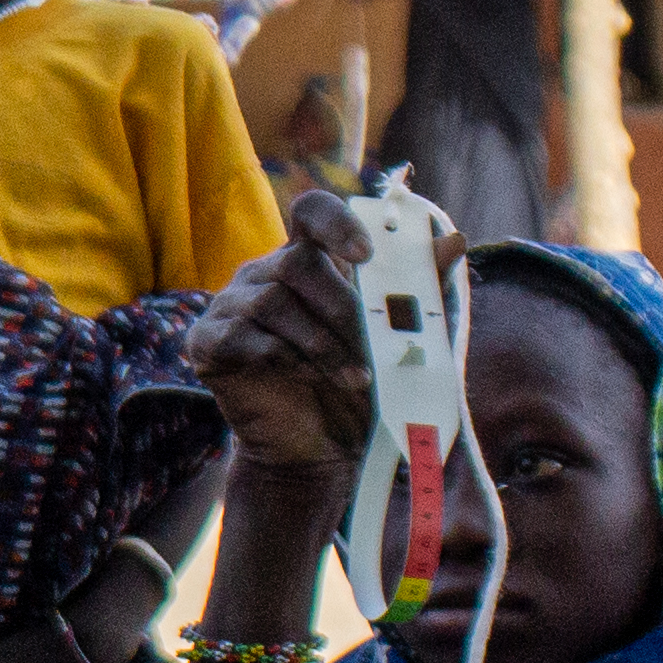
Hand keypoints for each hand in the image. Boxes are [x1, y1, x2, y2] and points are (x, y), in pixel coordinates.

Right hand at [188, 191, 396, 475]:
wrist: (320, 450)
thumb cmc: (358, 387)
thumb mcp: (400, 339)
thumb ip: (423, 290)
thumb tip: (455, 239)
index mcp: (309, 260)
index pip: (312, 212)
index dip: (336, 224)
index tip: (366, 256)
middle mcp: (263, 275)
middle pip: (295, 262)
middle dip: (341, 307)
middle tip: (371, 348)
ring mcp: (230, 306)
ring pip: (271, 301)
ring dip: (322, 343)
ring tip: (354, 378)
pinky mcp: (207, 344)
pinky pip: (242, 336)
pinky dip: (284, 358)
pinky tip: (306, 378)